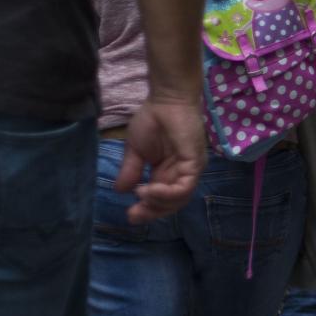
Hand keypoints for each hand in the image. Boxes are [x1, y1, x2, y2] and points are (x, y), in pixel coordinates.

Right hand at [114, 95, 205, 222]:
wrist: (165, 100)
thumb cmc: (152, 120)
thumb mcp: (135, 150)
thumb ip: (131, 171)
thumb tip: (121, 191)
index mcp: (168, 173)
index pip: (162, 199)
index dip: (147, 209)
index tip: (129, 215)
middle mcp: (181, 174)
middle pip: (172, 204)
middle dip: (152, 212)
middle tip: (133, 215)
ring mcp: (190, 170)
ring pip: (180, 199)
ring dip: (159, 203)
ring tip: (141, 196)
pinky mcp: (195, 163)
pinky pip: (185, 187)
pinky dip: (168, 193)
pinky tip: (150, 190)